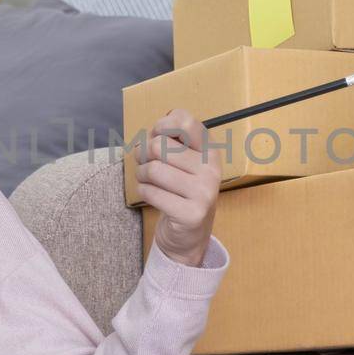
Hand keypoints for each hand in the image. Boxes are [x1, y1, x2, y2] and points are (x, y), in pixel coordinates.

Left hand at [135, 108, 220, 266]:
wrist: (189, 234)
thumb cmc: (180, 189)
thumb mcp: (183, 160)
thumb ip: (171, 139)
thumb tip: (154, 133)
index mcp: (210, 150)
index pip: (185, 121)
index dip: (162, 125)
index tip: (158, 137)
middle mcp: (212, 169)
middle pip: (159, 145)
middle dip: (143, 154)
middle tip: (146, 163)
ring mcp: (204, 192)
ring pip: (153, 169)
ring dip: (141, 174)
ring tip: (147, 180)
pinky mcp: (192, 214)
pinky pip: (151, 192)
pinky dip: (143, 191)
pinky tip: (151, 194)